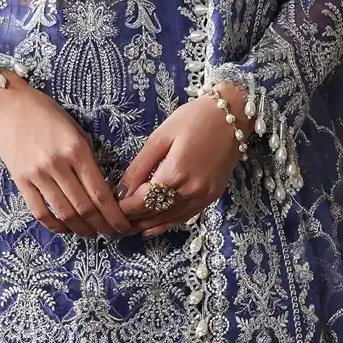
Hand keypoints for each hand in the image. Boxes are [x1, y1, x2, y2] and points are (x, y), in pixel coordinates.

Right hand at [0, 72, 131, 237]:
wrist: (9, 106)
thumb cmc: (48, 115)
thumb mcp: (76, 131)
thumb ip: (89, 160)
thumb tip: (103, 190)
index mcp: (77, 149)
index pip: (100, 192)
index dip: (114, 215)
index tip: (124, 226)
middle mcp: (57, 164)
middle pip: (84, 207)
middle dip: (102, 226)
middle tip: (112, 234)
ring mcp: (37, 174)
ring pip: (64, 213)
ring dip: (81, 229)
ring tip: (91, 233)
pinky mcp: (20, 181)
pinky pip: (39, 212)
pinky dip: (55, 225)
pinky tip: (65, 228)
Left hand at [117, 83, 251, 236]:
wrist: (232, 116)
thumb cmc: (193, 119)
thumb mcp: (160, 137)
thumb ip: (139, 167)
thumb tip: (121, 191)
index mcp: (175, 173)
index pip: (142, 201)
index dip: (124, 208)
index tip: (109, 207)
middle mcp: (191, 190)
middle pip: (155, 213)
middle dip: (132, 218)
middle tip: (113, 220)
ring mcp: (204, 196)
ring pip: (170, 219)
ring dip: (147, 224)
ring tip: (127, 226)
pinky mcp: (213, 197)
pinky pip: (186, 217)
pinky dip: (167, 223)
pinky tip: (151, 227)